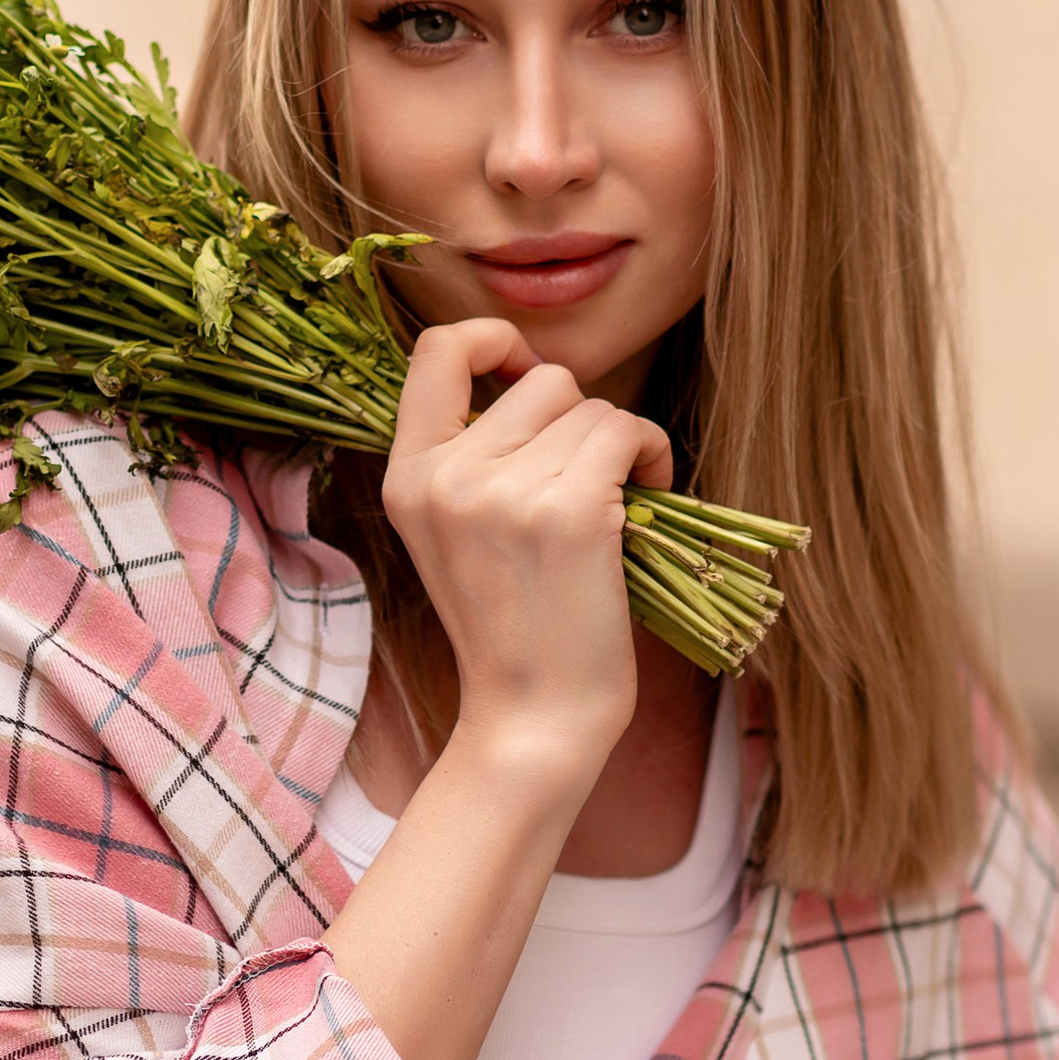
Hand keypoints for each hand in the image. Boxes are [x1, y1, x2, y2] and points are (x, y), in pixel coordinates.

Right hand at [381, 318, 672, 778]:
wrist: (534, 717)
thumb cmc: (513, 627)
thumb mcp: (454, 532)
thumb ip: (469, 456)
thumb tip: (532, 375)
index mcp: (407, 476)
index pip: (437, 349)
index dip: (495, 343)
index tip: (527, 379)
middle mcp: (446, 476)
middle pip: (542, 379)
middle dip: (580, 418)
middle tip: (588, 477)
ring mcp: (503, 491)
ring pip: (593, 406)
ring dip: (621, 444)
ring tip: (618, 500)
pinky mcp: (568, 510)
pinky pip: (626, 431)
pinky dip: (651, 456)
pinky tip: (650, 496)